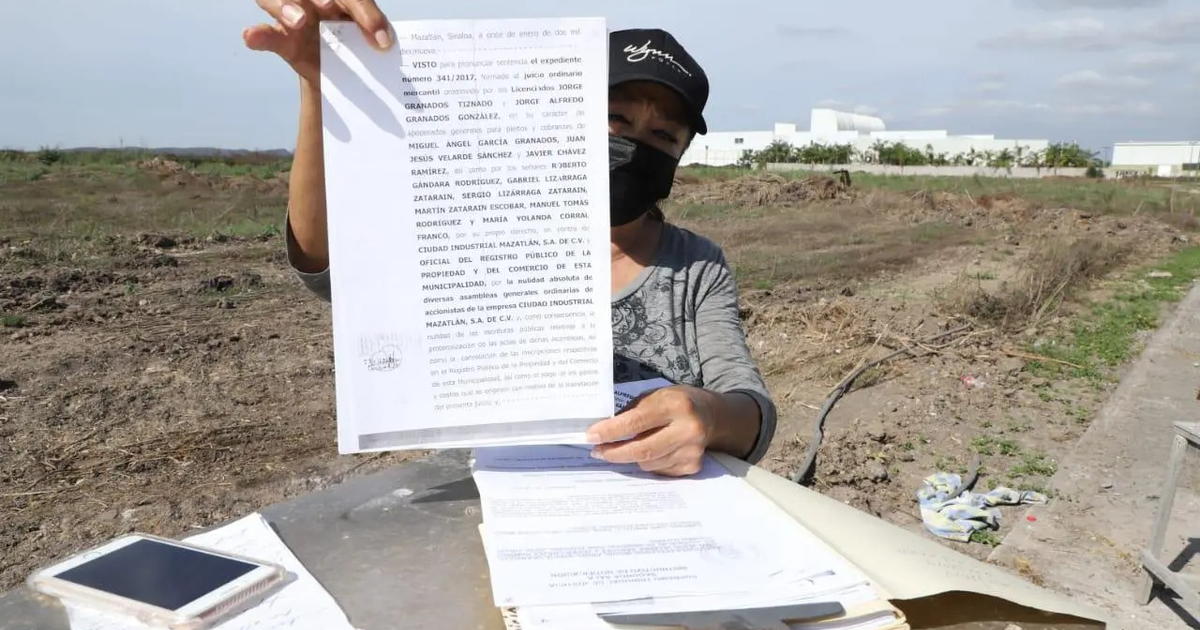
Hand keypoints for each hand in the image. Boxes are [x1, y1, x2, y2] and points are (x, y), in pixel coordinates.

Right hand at [243, 0, 392, 84]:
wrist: (342, 74)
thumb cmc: (356, 44)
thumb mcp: (368, 36)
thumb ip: (374, 31)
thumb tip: (384, 43)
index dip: (364, 10)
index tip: (381, 38)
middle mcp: (313, 0)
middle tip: (329, 6)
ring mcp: (292, 16)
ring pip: (275, 0)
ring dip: (285, 6)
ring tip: (299, 21)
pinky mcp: (281, 38)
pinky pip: (264, 34)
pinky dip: (257, 35)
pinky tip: (251, 36)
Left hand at [586, 385, 716, 476]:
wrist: (712, 416)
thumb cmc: (677, 402)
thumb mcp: (656, 395)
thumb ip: (632, 411)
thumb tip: (603, 431)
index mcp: (676, 405)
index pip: (636, 421)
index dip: (611, 431)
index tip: (591, 437)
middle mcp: (687, 429)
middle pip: (642, 449)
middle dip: (614, 452)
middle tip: (597, 452)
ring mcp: (692, 450)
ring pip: (648, 463)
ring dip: (631, 457)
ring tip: (626, 447)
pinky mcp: (693, 466)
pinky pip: (659, 471)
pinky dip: (649, 463)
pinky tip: (652, 451)